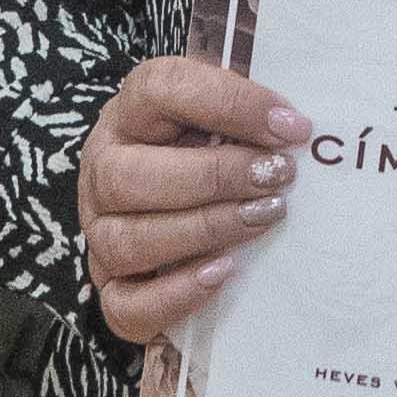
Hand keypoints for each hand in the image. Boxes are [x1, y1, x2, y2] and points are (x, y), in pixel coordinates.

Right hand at [75, 55, 303, 343]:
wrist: (179, 198)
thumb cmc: (209, 150)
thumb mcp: (221, 117)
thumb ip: (247, 114)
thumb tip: (296, 130)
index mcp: (130, 115)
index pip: (159, 90)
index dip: (229, 103)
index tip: (291, 126)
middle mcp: (102, 172)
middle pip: (130, 177)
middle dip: (215, 177)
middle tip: (277, 177)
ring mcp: (101, 232)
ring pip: (128, 242)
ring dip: (205, 231)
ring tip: (264, 217)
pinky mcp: (112, 287)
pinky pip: (127, 306)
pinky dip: (176, 295)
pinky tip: (224, 272)